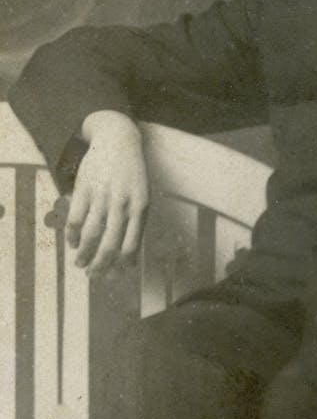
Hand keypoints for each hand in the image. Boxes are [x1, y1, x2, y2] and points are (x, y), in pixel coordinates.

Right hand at [66, 110, 148, 277]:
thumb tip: (128, 256)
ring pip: (90, 234)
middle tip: (94, 277)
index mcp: (140, 207)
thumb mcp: (142, 196)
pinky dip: (72, 235)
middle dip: (100, 265)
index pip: (132, 244)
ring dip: (83, 254)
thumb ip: (136, 222)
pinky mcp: (85, 189)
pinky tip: (72, 243)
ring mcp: (102, 196)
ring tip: (80, 264)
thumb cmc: (133, 175)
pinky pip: (76, 218)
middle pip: (109, 244)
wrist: (119, 141)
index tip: (116, 275)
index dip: (123, 264)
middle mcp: (122, 204)